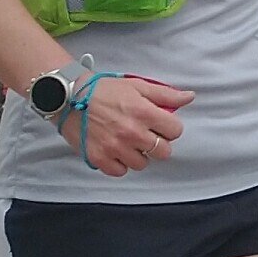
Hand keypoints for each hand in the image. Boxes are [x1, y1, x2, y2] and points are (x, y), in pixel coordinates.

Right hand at [56, 73, 193, 175]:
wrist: (68, 96)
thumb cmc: (103, 90)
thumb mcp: (136, 86)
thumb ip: (165, 94)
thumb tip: (189, 97)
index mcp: (143, 112)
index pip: (175, 131)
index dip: (169, 128)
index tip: (159, 124)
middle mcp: (132, 132)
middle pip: (163, 152)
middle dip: (157, 143)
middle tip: (143, 134)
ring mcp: (115, 147)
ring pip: (142, 164)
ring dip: (137, 154)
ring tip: (126, 141)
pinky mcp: (99, 158)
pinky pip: (120, 171)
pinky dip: (119, 163)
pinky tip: (114, 149)